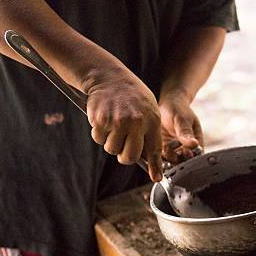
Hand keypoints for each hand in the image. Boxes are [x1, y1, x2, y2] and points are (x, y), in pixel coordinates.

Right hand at [83, 65, 162, 181]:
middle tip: (123, 146)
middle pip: (128, 157)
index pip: (154, 150)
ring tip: (114, 127)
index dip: (155, 167)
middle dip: (125, 156)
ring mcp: (116, 121)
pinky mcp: (100, 120)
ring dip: (111, 143)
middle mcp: (135, 122)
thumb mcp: (149, 110)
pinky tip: (105, 120)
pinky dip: (100, 133)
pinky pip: (98, 139)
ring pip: (111, 150)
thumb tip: (151, 162)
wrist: (109, 76)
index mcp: (151, 120)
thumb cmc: (132, 96)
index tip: (156, 178)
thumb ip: (149, 134)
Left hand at [158, 90, 203, 162]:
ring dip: (166, 158)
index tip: (185, 152)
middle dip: (177, 159)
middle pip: (183, 162)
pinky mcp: (161, 150)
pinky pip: (159, 158)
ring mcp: (173, 151)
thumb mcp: (183, 119)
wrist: (166, 104)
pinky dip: (156, 156)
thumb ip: (186, 133)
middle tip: (170, 148)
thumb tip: (195, 144)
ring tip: (163, 145)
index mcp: (196, 143)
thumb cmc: (178, 109)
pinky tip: (153, 148)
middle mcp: (185, 149)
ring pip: (170, 162)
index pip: (196, 157)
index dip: (191, 158)